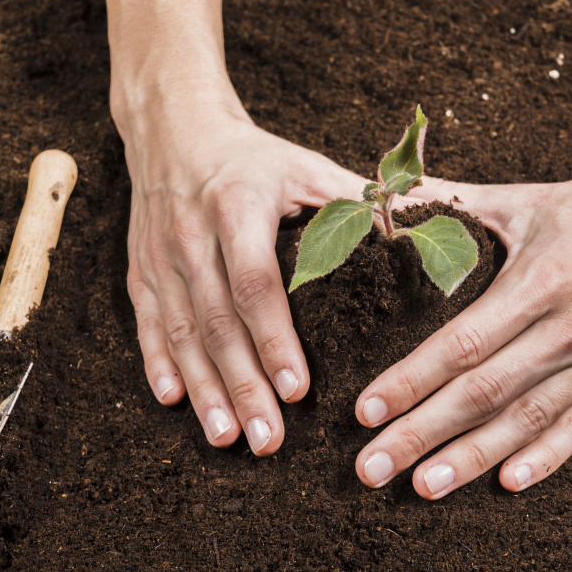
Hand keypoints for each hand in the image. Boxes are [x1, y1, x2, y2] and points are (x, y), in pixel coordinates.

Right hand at [120, 105, 364, 455]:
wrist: (174, 130)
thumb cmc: (255, 159)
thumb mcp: (307, 168)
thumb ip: (361, 202)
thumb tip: (430, 225)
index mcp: (239, 205)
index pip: (256, 283)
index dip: (275, 339)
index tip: (298, 390)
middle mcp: (191, 233)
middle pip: (217, 322)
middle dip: (242, 385)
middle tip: (268, 440)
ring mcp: (159, 256)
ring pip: (182, 332)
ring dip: (204, 389)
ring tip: (227, 436)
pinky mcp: (140, 271)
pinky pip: (148, 325)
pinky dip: (158, 364)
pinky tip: (174, 401)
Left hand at [353, 173, 571, 496]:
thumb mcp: (521, 200)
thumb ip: (449, 203)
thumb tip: (384, 196)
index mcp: (539, 282)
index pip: (461, 344)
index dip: (410, 381)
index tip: (365, 412)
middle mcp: (569, 329)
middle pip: (484, 393)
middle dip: (422, 434)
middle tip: (371, 468)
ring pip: (525, 421)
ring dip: (471, 458)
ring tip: (422, 487)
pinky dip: (544, 459)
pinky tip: (507, 484)